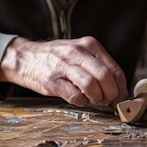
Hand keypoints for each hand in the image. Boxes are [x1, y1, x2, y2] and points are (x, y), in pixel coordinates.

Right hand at [0, 36, 127, 106]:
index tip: (120, 97)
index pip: (114, 69)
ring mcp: (64, 66)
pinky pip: (74, 96)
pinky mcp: (52, 80)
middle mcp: (77, 53)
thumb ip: (98, 65)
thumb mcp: (79, 52)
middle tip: (107, 101)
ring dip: (95, 98)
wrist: (25, 57)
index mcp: (89, 45)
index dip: (121, 88)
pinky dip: (80, 102)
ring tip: (92, 99)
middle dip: (110, 94)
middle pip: (105, 77)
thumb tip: (118, 87)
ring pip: (91, 86)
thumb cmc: (57, 59)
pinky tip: (78, 99)